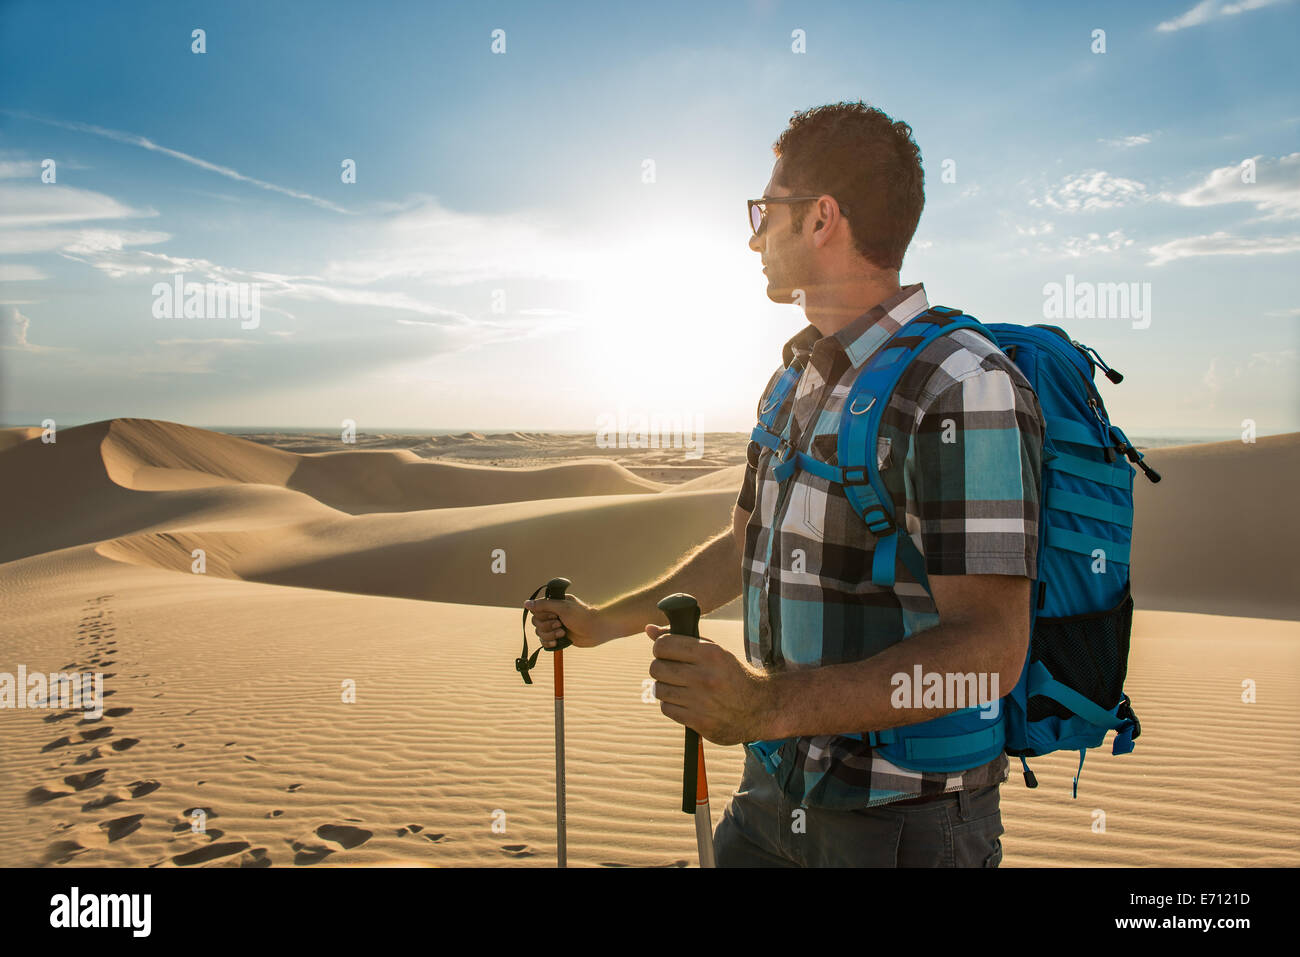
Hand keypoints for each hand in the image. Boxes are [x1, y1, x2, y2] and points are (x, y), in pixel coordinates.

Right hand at [524, 594, 616, 648]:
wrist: (596, 630)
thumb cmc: (581, 616)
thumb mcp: (562, 607)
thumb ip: (543, 605)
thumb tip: (526, 603)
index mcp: (553, 604)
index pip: (536, 610)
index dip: (543, 616)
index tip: (554, 616)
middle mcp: (553, 615)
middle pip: (536, 623)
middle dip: (548, 626)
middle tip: (561, 624)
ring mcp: (555, 627)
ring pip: (540, 633)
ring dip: (550, 635)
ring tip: (563, 632)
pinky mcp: (558, 638)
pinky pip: (545, 642)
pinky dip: (549, 643)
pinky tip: (558, 642)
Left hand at [645, 623, 770, 744]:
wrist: (760, 708)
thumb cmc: (731, 674)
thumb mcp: (713, 651)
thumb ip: (680, 638)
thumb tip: (648, 629)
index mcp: (710, 653)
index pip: (663, 645)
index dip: (660, 648)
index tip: (666, 652)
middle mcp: (705, 677)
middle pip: (657, 667)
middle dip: (660, 667)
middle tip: (671, 670)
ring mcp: (702, 702)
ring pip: (658, 689)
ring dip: (664, 687)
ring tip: (678, 686)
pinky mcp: (700, 722)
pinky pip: (666, 708)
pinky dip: (671, 704)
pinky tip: (683, 701)